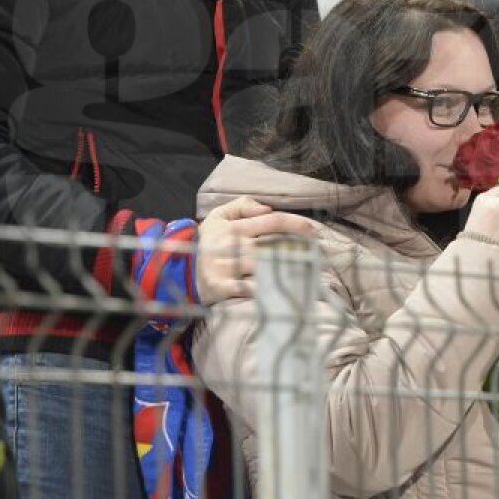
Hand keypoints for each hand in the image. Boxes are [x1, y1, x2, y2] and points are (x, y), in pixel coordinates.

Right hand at [197, 197, 321, 303]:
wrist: (178, 270)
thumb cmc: (207, 242)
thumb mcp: (218, 217)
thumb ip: (242, 206)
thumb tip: (267, 207)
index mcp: (236, 228)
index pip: (273, 221)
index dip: (297, 224)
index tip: (315, 231)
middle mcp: (233, 246)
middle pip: (274, 245)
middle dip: (300, 249)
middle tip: (319, 252)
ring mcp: (228, 268)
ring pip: (266, 267)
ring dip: (289, 270)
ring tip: (309, 272)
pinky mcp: (223, 288)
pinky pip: (251, 290)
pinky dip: (268, 291)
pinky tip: (287, 292)